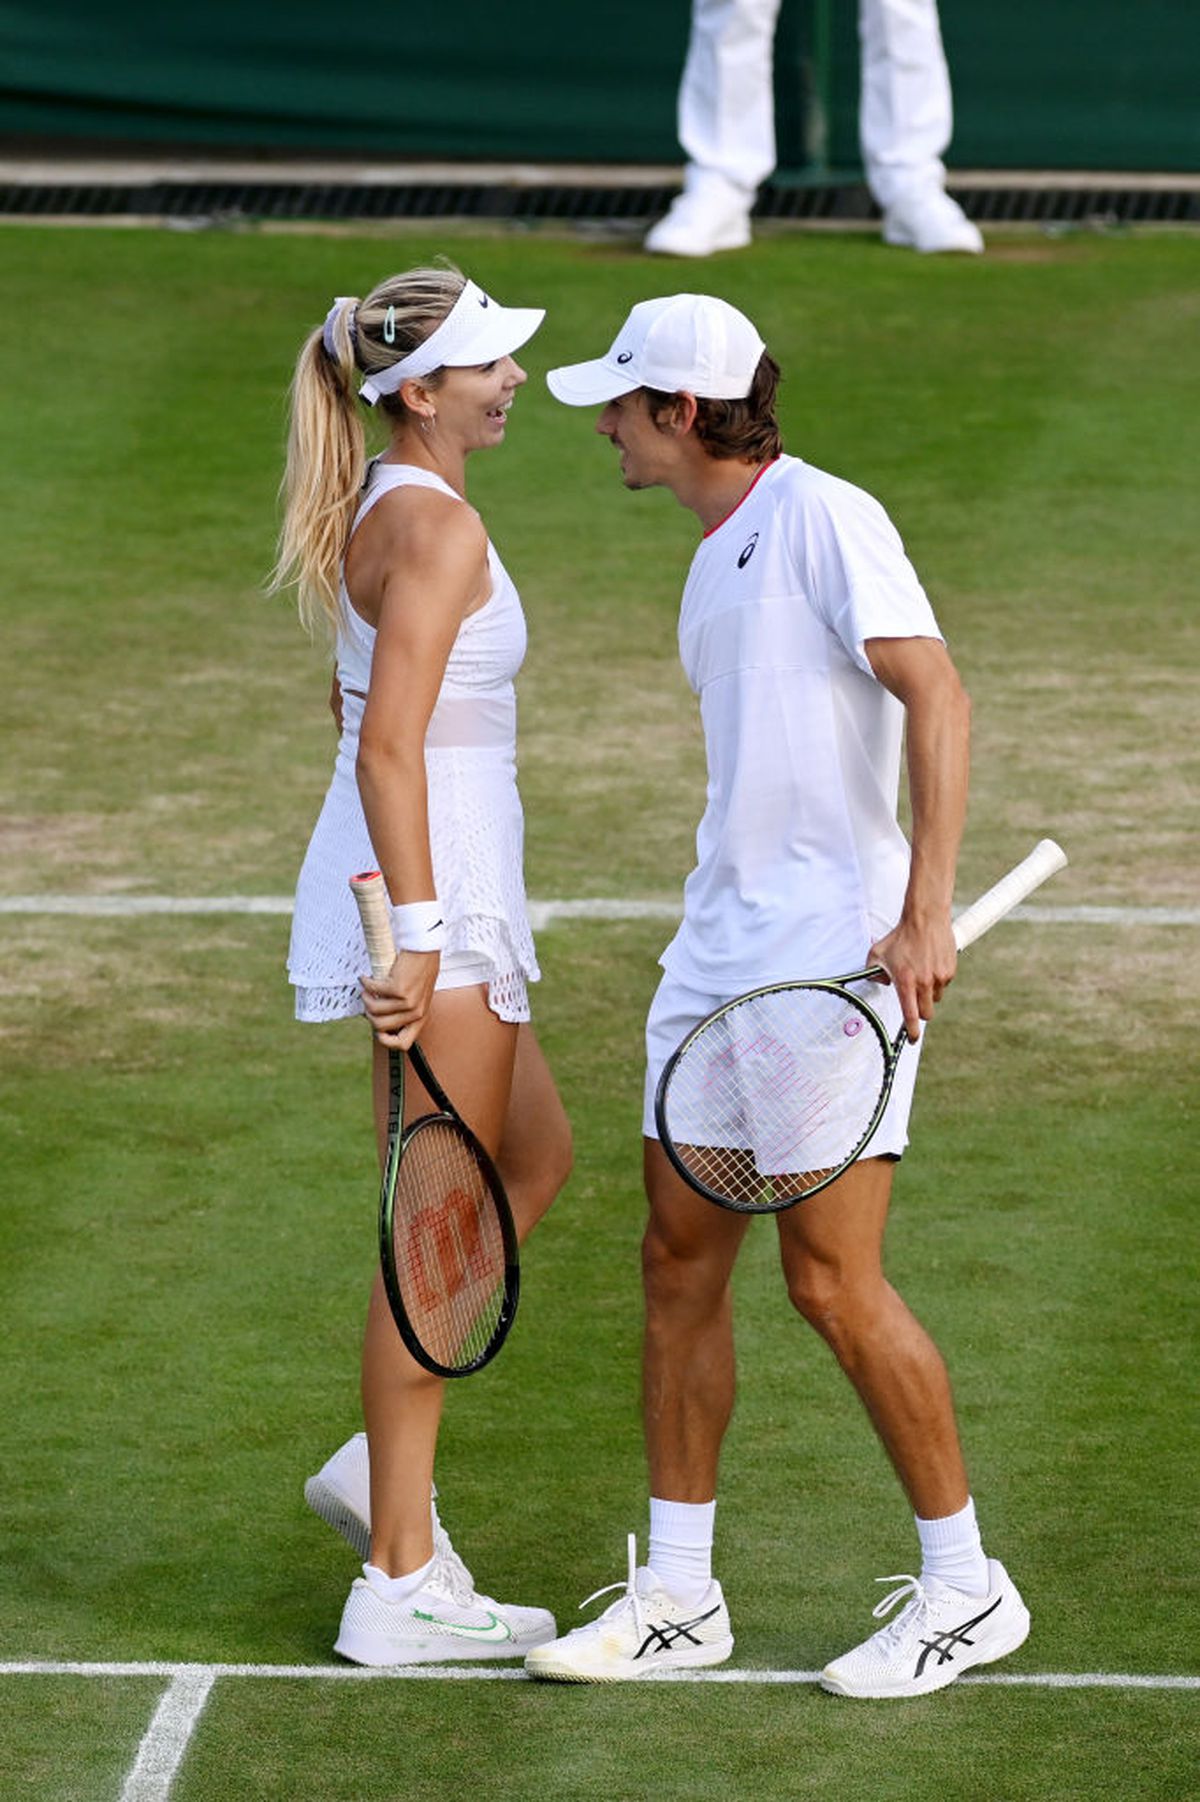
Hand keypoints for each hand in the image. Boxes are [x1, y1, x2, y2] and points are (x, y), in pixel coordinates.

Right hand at [362, 950, 439, 1049]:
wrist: (424, 950)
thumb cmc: (419, 971)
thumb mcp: (418, 996)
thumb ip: (405, 1010)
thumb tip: (380, 1020)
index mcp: (421, 1017)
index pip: (403, 1043)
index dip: (386, 1042)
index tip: (377, 1031)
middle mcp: (416, 1012)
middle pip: (381, 1026)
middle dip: (369, 1014)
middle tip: (368, 1001)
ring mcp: (408, 1001)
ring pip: (374, 1010)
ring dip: (365, 998)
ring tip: (366, 989)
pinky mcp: (398, 988)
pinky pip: (373, 991)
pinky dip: (366, 983)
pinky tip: (366, 978)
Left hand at [868, 915, 956, 1041]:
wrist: (924, 919)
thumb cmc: (899, 936)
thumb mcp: (877, 954)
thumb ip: (873, 972)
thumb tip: (881, 983)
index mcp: (905, 982)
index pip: (910, 1015)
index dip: (912, 1031)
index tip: (912, 1039)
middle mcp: (924, 983)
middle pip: (926, 1013)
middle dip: (920, 1012)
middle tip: (914, 1000)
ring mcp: (939, 978)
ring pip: (935, 998)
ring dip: (928, 994)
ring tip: (920, 973)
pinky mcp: (950, 971)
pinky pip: (943, 985)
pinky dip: (937, 980)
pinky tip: (930, 965)